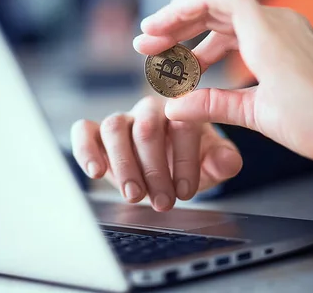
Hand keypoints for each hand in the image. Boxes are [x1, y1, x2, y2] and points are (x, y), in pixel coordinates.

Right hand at [71, 97, 241, 211]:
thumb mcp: (210, 164)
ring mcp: (122, 119)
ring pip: (114, 127)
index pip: (183, 125)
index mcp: (181, 112)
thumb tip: (228, 160)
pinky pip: (84, 131)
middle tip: (162, 201)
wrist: (163, 167)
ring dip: (124, 165)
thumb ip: (222, 161)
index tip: (186, 192)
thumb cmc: (188, 161)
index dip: (185, 160)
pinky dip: (86, 149)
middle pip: (147, 128)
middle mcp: (150, 111)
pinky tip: (95, 171)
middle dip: (155, 169)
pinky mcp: (95, 132)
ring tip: (134, 194)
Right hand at [134, 0, 312, 178]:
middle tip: (149, 42)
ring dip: (196, 37)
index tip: (154, 27)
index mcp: (267, 33)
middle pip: (218, 8)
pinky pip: (246, 36)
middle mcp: (277, 24)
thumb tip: (173, 108)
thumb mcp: (257, 114)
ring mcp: (285, 33)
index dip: (180, 8)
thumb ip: (211, 105)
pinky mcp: (289, 47)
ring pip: (230, 23)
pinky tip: (202, 67)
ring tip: (168, 58)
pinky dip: (219, 47)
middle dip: (179, 24)